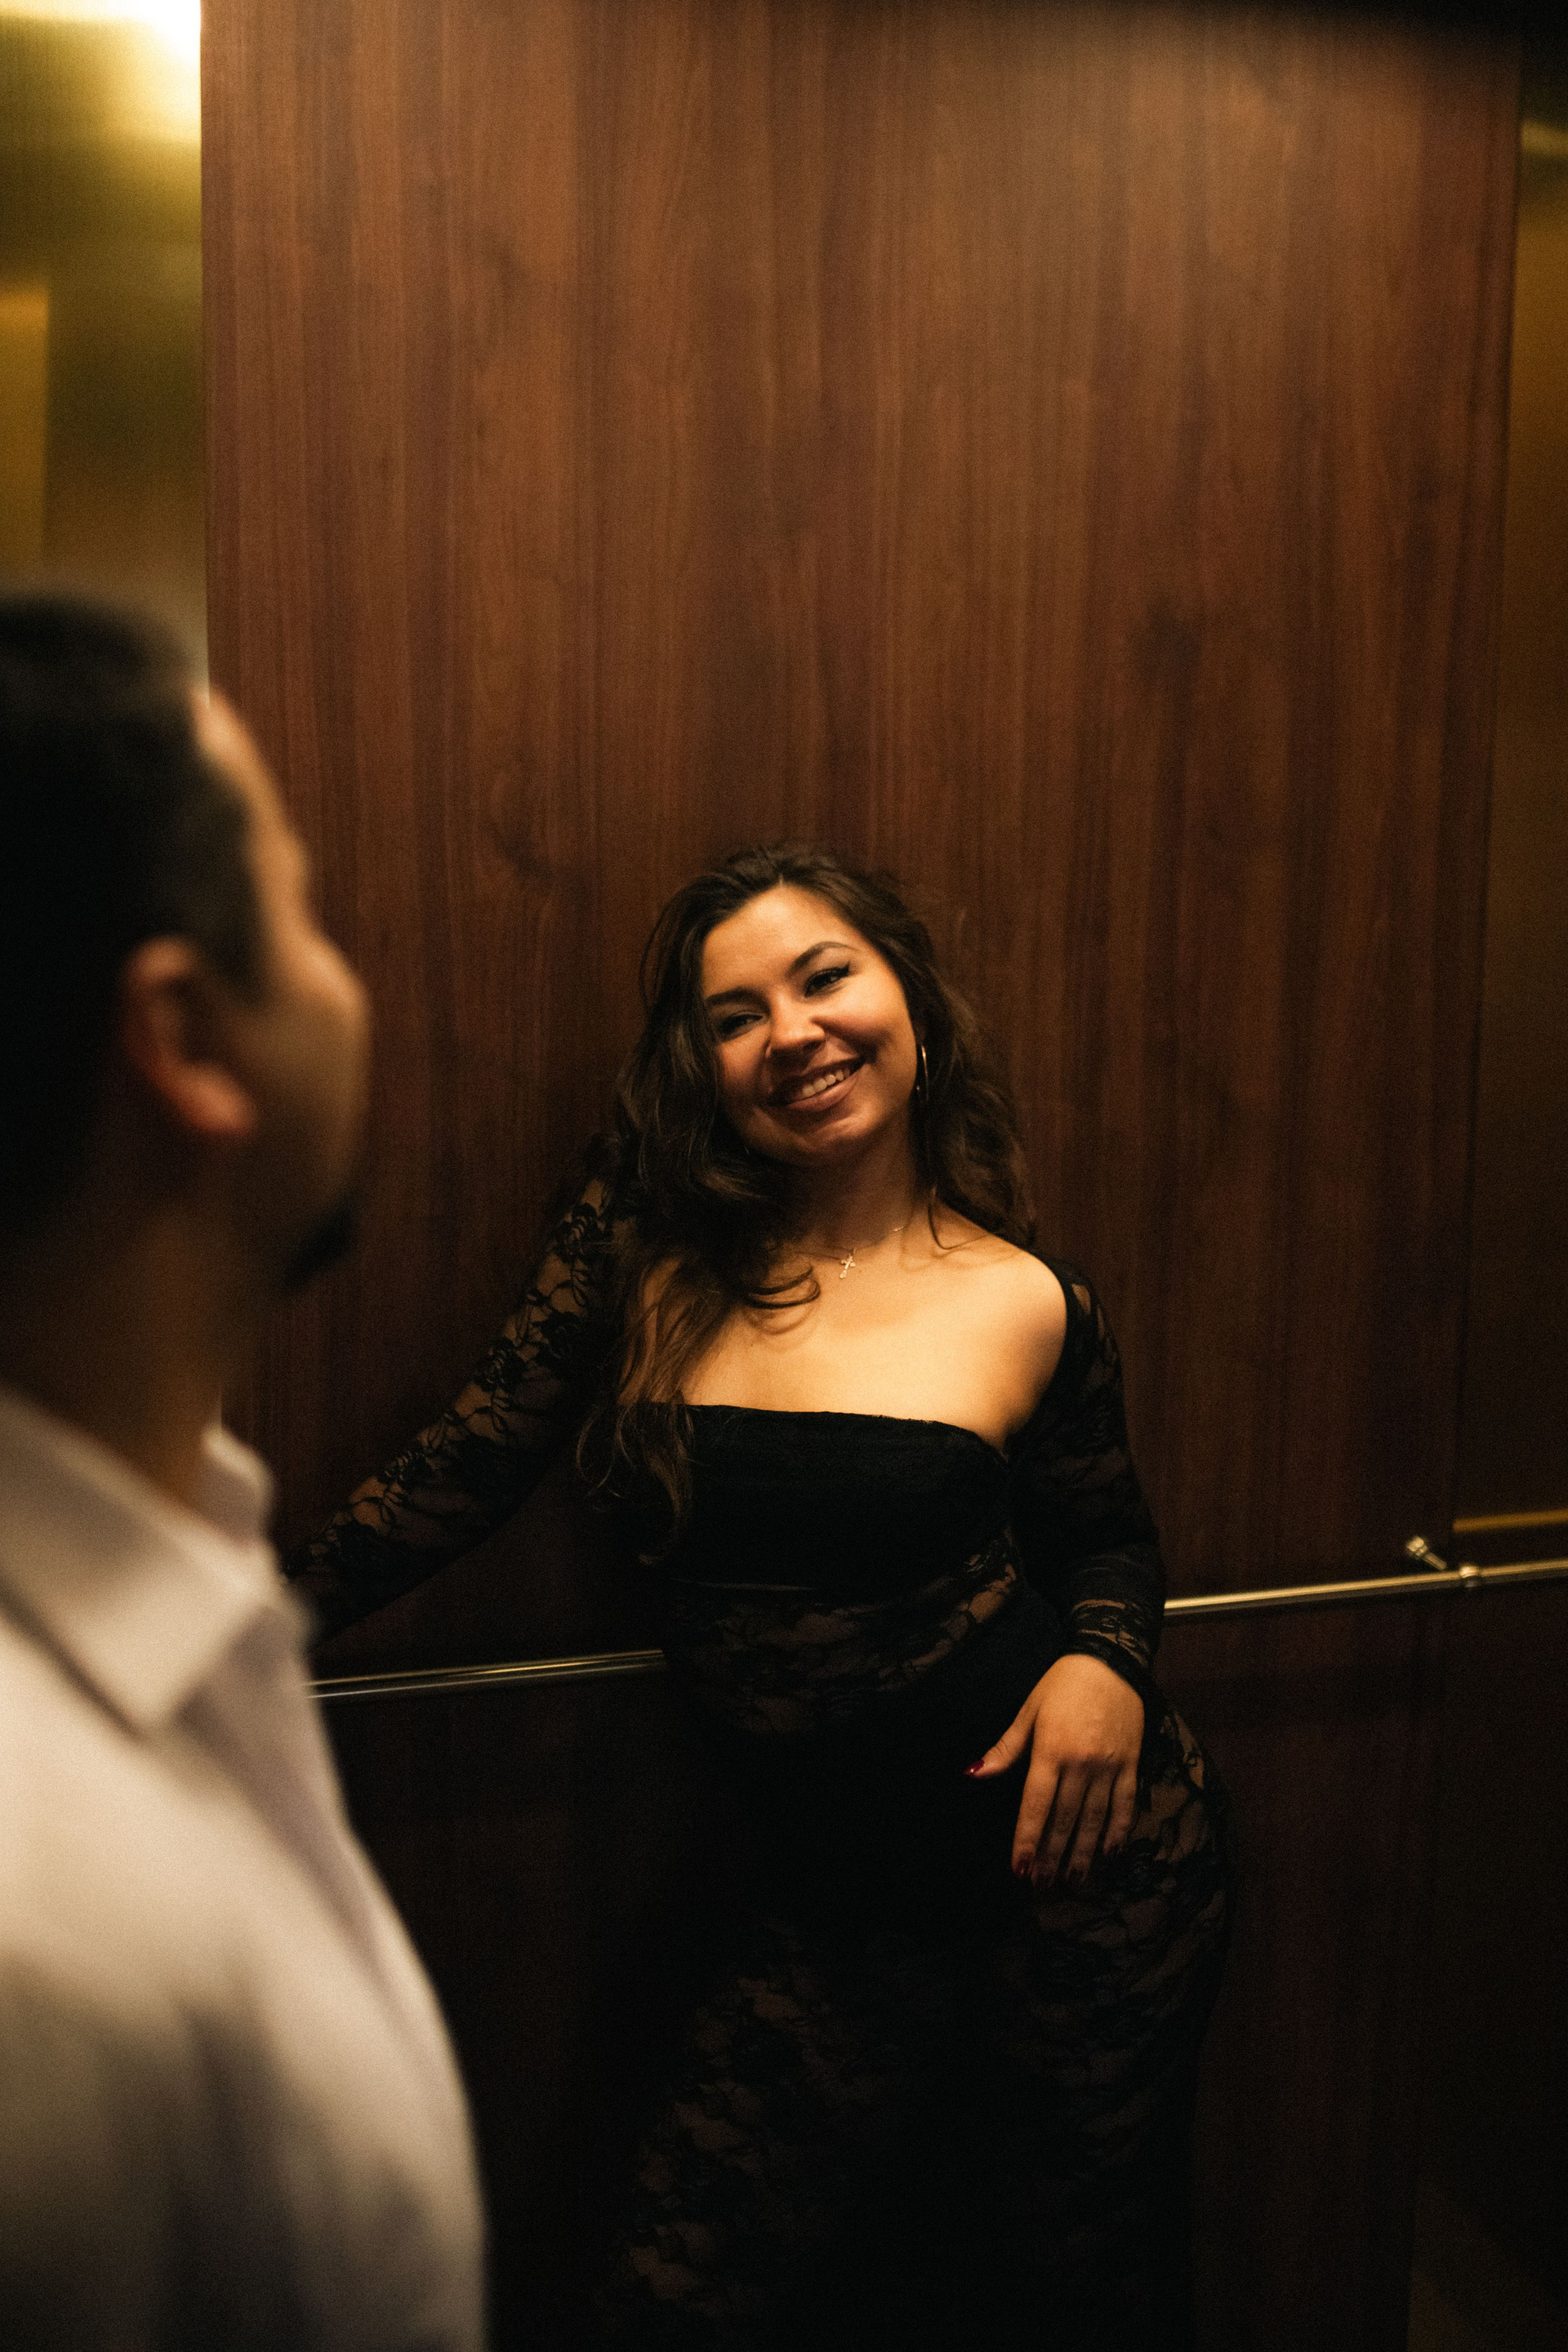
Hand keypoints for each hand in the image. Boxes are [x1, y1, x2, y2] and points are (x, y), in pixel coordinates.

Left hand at [966, 1654, 1143, 1885]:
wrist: (1110, 1661)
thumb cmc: (1062, 1685)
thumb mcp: (1029, 1710)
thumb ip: (1006, 1748)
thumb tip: (975, 1773)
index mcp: (1050, 1750)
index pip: (1035, 1804)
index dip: (1027, 1839)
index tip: (1019, 1868)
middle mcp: (1080, 1763)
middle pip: (1064, 1818)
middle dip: (1052, 1856)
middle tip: (1043, 1885)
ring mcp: (1108, 1765)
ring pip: (1095, 1818)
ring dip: (1083, 1852)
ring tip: (1074, 1880)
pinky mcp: (1131, 1763)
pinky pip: (1125, 1804)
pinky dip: (1118, 1830)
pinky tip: (1110, 1853)